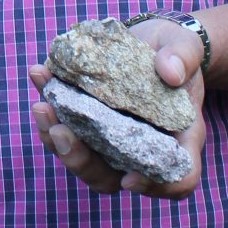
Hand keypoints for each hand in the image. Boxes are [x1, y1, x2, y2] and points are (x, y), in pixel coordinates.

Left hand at [28, 19, 206, 198]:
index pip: (176, 179)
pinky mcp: (85, 121)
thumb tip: (169, 72)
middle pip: (110, 177)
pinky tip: (40, 75)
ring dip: (55, 138)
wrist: (150, 42)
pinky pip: (64, 125)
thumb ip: (183, 57)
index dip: (154, 186)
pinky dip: (49, 106)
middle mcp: (138, 149)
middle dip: (81, 161)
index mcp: (177, 140)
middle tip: (60, 132)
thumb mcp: (186, 46)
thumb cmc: (175, 51)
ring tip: (42, 107)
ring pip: (80, 157)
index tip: (130, 179)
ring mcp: (108, 139)